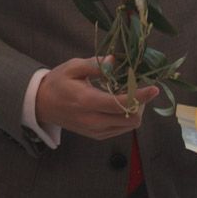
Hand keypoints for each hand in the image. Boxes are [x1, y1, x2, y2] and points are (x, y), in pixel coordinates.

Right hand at [35, 56, 155, 139]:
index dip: (141, 96)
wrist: (42, 105)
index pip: (121, 103)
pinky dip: (126, 117)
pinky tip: (118, 105)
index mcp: (87, 101)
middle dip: (140, 103)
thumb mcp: (72, 67)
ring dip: (135, 111)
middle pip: (131, 118)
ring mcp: (95, 131)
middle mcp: (93, 120)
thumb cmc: (58, 82)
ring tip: (127, 96)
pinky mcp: (97, 136)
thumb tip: (114, 61)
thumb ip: (95, 64)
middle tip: (136, 88)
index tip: (154, 88)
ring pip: (129, 126)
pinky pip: (121, 129)